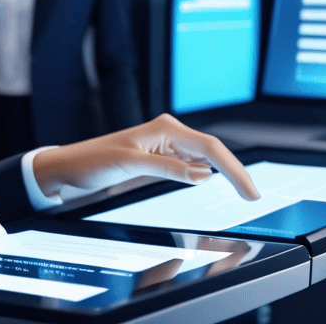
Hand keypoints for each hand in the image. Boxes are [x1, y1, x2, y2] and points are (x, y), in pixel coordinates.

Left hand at [32, 114, 260, 201]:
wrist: (71, 166)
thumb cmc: (95, 161)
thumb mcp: (131, 165)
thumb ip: (169, 169)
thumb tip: (205, 175)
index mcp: (166, 128)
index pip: (210, 148)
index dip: (234, 170)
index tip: (250, 191)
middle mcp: (169, 132)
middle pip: (213, 152)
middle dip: (235, 173)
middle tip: (253, 197)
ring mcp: (166, 144)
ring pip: (205, 158)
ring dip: (225, 173)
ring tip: (245, 191)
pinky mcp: (161, 157)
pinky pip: (191, 164)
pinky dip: (208, 174)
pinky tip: (216, 182)